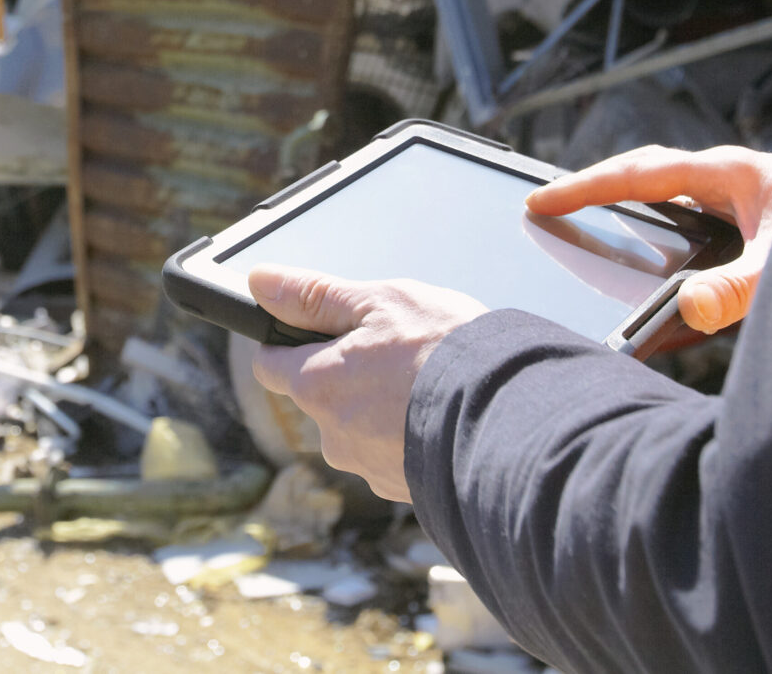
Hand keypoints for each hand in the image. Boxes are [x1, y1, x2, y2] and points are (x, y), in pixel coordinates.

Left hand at [247, 267, 487, 501]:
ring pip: (359, 428)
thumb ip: (316, 295)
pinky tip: (441, 414)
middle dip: (348, 375)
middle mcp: (333, 436)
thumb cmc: (445, 353)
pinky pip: (394, 455)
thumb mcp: (380, 303)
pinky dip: (409, 435)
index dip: (286, 342)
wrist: (511, 421)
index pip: (270, 365)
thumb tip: (260, 281)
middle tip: (394, 350)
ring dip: (381, 407)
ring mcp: (369, 469)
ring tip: (428, 382)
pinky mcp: (404, 490)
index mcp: (318, 386)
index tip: (312, 329)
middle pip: (321, 398)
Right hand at [529, 145, 771, 333]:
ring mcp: (750, 201)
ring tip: (594, 229)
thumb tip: (692, 308)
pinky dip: (668, 238)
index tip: (543, 201)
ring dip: (634, 210)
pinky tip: (665, 273)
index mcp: (735, 174)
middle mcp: (739, 181)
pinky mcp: (763, 226)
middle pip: (651, 174)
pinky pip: (698, 223)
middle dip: (600, 188)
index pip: (642, 173)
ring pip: (675, 197)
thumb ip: (740, 290)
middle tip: (554, 207)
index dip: (587, 186)